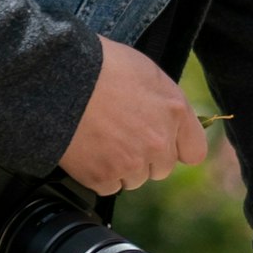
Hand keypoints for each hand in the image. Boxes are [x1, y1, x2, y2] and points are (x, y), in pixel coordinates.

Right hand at [59, 38, 207, 195]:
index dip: (176, 148)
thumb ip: (164, 102)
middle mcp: (158, 142)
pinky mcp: (103, 176)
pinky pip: (108, 187)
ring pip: (135, 180)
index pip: (194, 151)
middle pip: (161, 169)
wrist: (59, 79)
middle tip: (121, 136)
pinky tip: (88, 151)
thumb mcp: (146, 71)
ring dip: (121, 167)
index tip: (163, 143)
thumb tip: (166, 119)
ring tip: (101, 141)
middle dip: (145, 157)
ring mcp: (131, 162)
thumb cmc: (100, 65)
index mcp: (175, 111)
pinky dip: (97, 174)